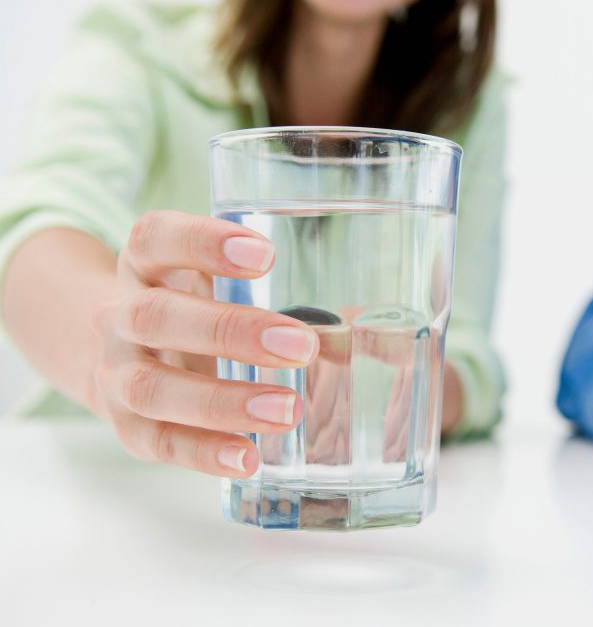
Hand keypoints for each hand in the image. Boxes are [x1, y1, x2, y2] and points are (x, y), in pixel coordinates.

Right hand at [89, 210, 317, 476]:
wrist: (118, 353)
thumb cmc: (194, 308)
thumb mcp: (218, 282)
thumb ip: (279, 291)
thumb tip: (374, 323)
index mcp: (145, 266)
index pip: (156, 239)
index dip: (204, 242)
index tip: (266, 255)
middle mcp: (119, 316)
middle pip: (157, 317)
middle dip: (231, 332)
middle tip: (301, 344)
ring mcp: (116, 374)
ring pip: (153, 388)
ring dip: (223, 401)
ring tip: (288, 409)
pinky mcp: (127, 425)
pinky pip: (158, 441)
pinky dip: (203, 451)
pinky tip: (249, 456)